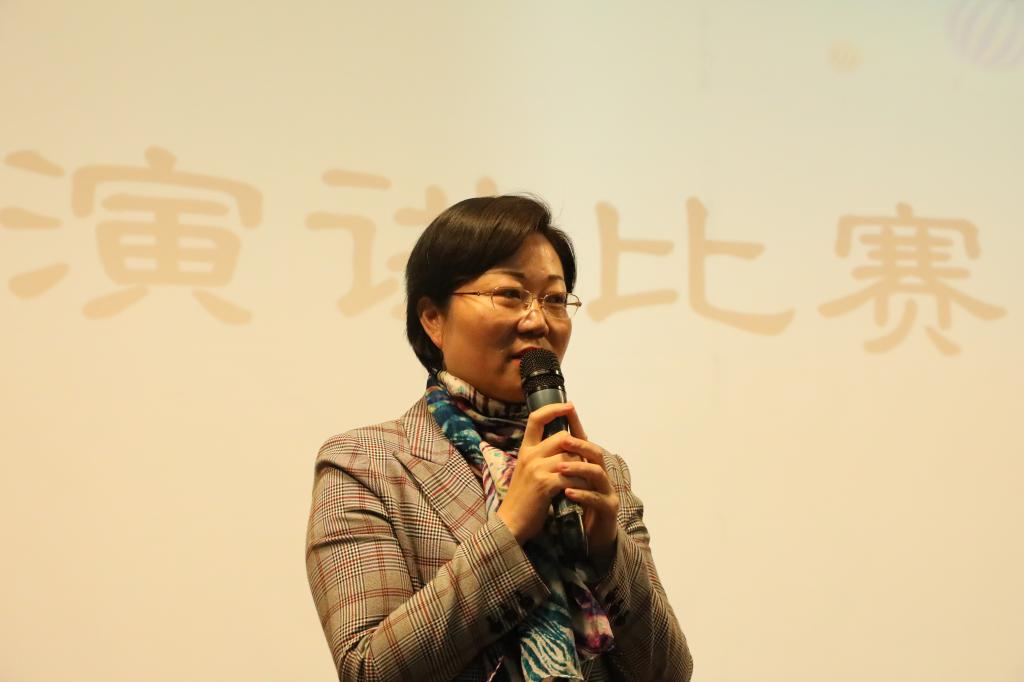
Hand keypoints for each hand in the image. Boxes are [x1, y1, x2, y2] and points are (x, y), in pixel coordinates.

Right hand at [497, 403, 587, 544]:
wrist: (511, 523)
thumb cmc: (523, 499)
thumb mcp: (528, 471)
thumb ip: (542, 457)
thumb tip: (565, 445)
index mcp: (525, 449)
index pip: (536, 419)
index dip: (553, 409)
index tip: (569, 405)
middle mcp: (530, 455)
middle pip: (562, 437)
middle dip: (578, 447)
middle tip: (587, 458)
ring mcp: (537, 469)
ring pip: (570, 456)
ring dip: (582, 467)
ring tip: (587, 478)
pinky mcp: (545, 484)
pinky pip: (571, 476)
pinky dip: (580, 483)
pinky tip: (582, 490)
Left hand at [556, 407, 619, 562]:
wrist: (593, 538)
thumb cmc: (580, 507)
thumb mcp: (570, 482)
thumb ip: (563, 464)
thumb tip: (547, 443)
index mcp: (590, 466)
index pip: (584, 441)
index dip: (577, 424)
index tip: (567, 408)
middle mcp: (602, 475)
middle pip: (595, 453)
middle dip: (579, 445)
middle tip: (563, 440)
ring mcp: (607, 492)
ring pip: (598, 473)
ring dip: (579, 468)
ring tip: (561, 468)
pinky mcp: (608, 510)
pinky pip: (596, 499)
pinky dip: (582, 494)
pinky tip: (568, 493)